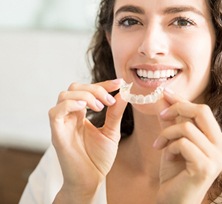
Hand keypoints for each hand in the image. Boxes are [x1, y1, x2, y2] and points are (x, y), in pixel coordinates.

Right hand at [49, 79, 126, 201]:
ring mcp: (62, 123)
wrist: (91, 181)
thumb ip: (115, 113)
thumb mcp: (111, 132)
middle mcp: (70, 115)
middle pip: (74, 87)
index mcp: (81, 114)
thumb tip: (123, 93)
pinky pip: (55, 112)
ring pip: (64, 95)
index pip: (88, 90)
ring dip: (85, 96)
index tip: (119, 83)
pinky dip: (70, 104)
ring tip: (100, 107)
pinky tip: (85, 109)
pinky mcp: (57, 134)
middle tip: (109, 100)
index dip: (103, 84)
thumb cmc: (98, 158)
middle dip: (95, 88)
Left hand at [154, 88, 221, 203]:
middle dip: (178, 108)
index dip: (182, 100)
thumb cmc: (175, 170)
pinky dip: (169, 146)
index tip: (165, 92)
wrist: (174, 200)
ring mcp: (217, 157)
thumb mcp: (173, 140)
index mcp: (218, 139)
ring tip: (160, 144)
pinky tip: (166, 156)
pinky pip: (182, 143)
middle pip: (202, 111)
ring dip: (167, 133)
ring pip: (187, 127)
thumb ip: (171, 119)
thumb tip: (163, 97)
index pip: (202, 110)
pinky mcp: (206, 166)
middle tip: (161, 115)